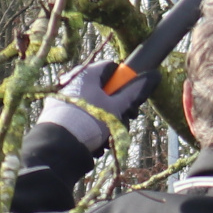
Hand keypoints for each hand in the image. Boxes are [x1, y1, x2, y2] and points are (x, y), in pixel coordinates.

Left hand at [36, 58, 153, 155]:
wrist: (58, 145)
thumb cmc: (89, 122)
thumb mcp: (116, 107)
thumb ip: (134, 92)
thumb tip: (153, 75)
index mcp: (87, 74)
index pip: (112, 67)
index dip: (124, 81)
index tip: (130, 98)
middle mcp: (73, 80)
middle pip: (103, 87)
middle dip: (117, 105)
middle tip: (124, 119)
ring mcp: (65, 95)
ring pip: (94, 103)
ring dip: (106, 118)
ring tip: (108, 135)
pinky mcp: (58, 110)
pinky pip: (81, 113)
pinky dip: (91, 124)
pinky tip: (95, 139)